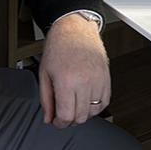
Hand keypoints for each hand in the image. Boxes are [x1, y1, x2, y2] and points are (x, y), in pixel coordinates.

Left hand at [39, 13, 110, 128]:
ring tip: (74, 104)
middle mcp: (84, 81)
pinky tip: (86, 100)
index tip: (56, 121)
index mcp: (66, 81)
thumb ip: (45, 99)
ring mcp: (98, 80)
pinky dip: (96, 106)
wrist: (74, 28)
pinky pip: (105, 102)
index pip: (66, 116)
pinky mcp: (106, 78)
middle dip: (70, 120)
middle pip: (80, 117)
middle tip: (63, 114)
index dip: (59, 123)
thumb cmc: (59, 46)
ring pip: (93, 112)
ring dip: (82, 114)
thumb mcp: (44, 73)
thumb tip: (48, 118)